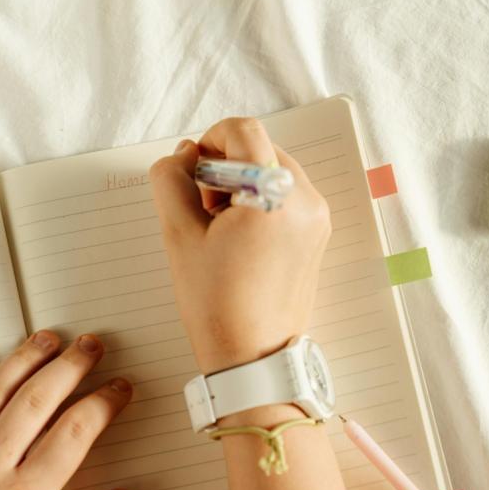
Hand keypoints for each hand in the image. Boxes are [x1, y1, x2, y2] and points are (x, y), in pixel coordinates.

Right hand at [149, 118, 330, 374]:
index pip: (244, 132)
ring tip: (219, 224)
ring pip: (274, 170)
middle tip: (202, 205)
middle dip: (225, 165)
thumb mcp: (179, 236)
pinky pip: (287, 195)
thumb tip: (182, 157)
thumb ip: (171, 180)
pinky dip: (261, 200)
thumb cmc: (216, 304)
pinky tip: (240, 235)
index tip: (194, 168)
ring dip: (242, 182)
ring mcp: (317, 218)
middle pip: (261, 149)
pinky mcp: (317, 234)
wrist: (253, 357)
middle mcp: (306, 200)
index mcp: (274, 196)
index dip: (211, 139)